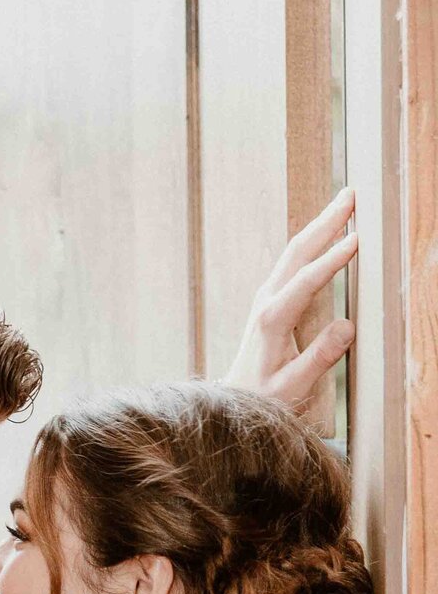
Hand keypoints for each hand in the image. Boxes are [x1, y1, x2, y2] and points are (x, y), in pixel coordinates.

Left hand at [224, 187, 356, 407]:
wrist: (236, 398)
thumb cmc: (265, 395)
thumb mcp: (294, 385)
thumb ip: (320, 358)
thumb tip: (347, 326)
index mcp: (273, 319)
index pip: (307, 281)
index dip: (333, 259)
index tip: (357, 239)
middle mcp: (267, 301)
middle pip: (298, 251)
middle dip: (325, 222)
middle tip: (350, 195)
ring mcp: (266, 296)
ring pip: (295, 251)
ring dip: (320, 225)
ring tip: (344, 203)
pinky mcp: (270, 298)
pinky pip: (294, 262)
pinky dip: (313, 241)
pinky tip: (327, 231)